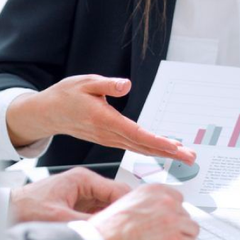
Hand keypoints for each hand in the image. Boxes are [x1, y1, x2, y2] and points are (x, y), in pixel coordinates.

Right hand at [6, 75, 196, 163]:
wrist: (48, 113)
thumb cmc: (66, 95)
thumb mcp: (85, 82)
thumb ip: (107, 85)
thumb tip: (126, 85)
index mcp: (104, 120)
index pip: (136, 133)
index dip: (157, 141)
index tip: (175, 147)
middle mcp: (108, 134)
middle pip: (143, 146)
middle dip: (168, 152)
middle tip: (191, 157)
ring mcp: (109, 139)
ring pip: (140, 148)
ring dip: (163, 153)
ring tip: (184, 155)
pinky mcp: (109, 139)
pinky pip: (133, 146)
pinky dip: (150, 149)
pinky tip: (163, 149)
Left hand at [9, 168, 130, 222]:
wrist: (6, 211)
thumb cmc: (26, 208)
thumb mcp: (59, 217)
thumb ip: (86, 222)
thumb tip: (107, 229)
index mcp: (83, 178)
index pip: (118, 189)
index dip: (131, 205)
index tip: (140, 218)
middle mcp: (85, 185)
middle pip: (116, 199)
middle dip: (123, 213)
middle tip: (132, 228)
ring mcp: (82, 196)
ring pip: (108, 208)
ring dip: (113, 219)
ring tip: (121, 231)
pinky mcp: (77, 207)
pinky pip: (98, 215)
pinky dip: (103, 223)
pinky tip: (105, 232)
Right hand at [88, 184, 197, 239]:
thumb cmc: (108, 229)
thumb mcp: (127, 204)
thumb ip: (148, 205)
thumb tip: (161, 213)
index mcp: (154, 191)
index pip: (178, 199)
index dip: (172, 214)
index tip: (167, 222)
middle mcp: (166, 203)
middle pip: (186, 216)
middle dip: (177, 228)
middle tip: (162, 238)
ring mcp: (173, 222)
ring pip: (191, 231)